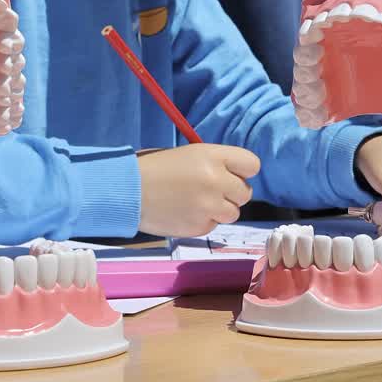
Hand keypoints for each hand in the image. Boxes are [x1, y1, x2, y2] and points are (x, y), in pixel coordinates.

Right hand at [137, 144, 259, 236]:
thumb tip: (236, 177)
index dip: (242, 171)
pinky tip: (185, 212)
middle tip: (211, 191)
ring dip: (220, 209)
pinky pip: (214, 225)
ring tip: (198, 203)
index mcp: (213, 156)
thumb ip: (216, 163)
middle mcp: (216, 180)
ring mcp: (209, 206)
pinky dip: (204, 221)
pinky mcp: (200, 226)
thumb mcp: (190, 154)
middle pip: (245, 192)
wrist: (129, 191)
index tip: (232, 174)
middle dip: (231, 193)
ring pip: (233, 212)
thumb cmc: (156, 168)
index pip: (252, 164)